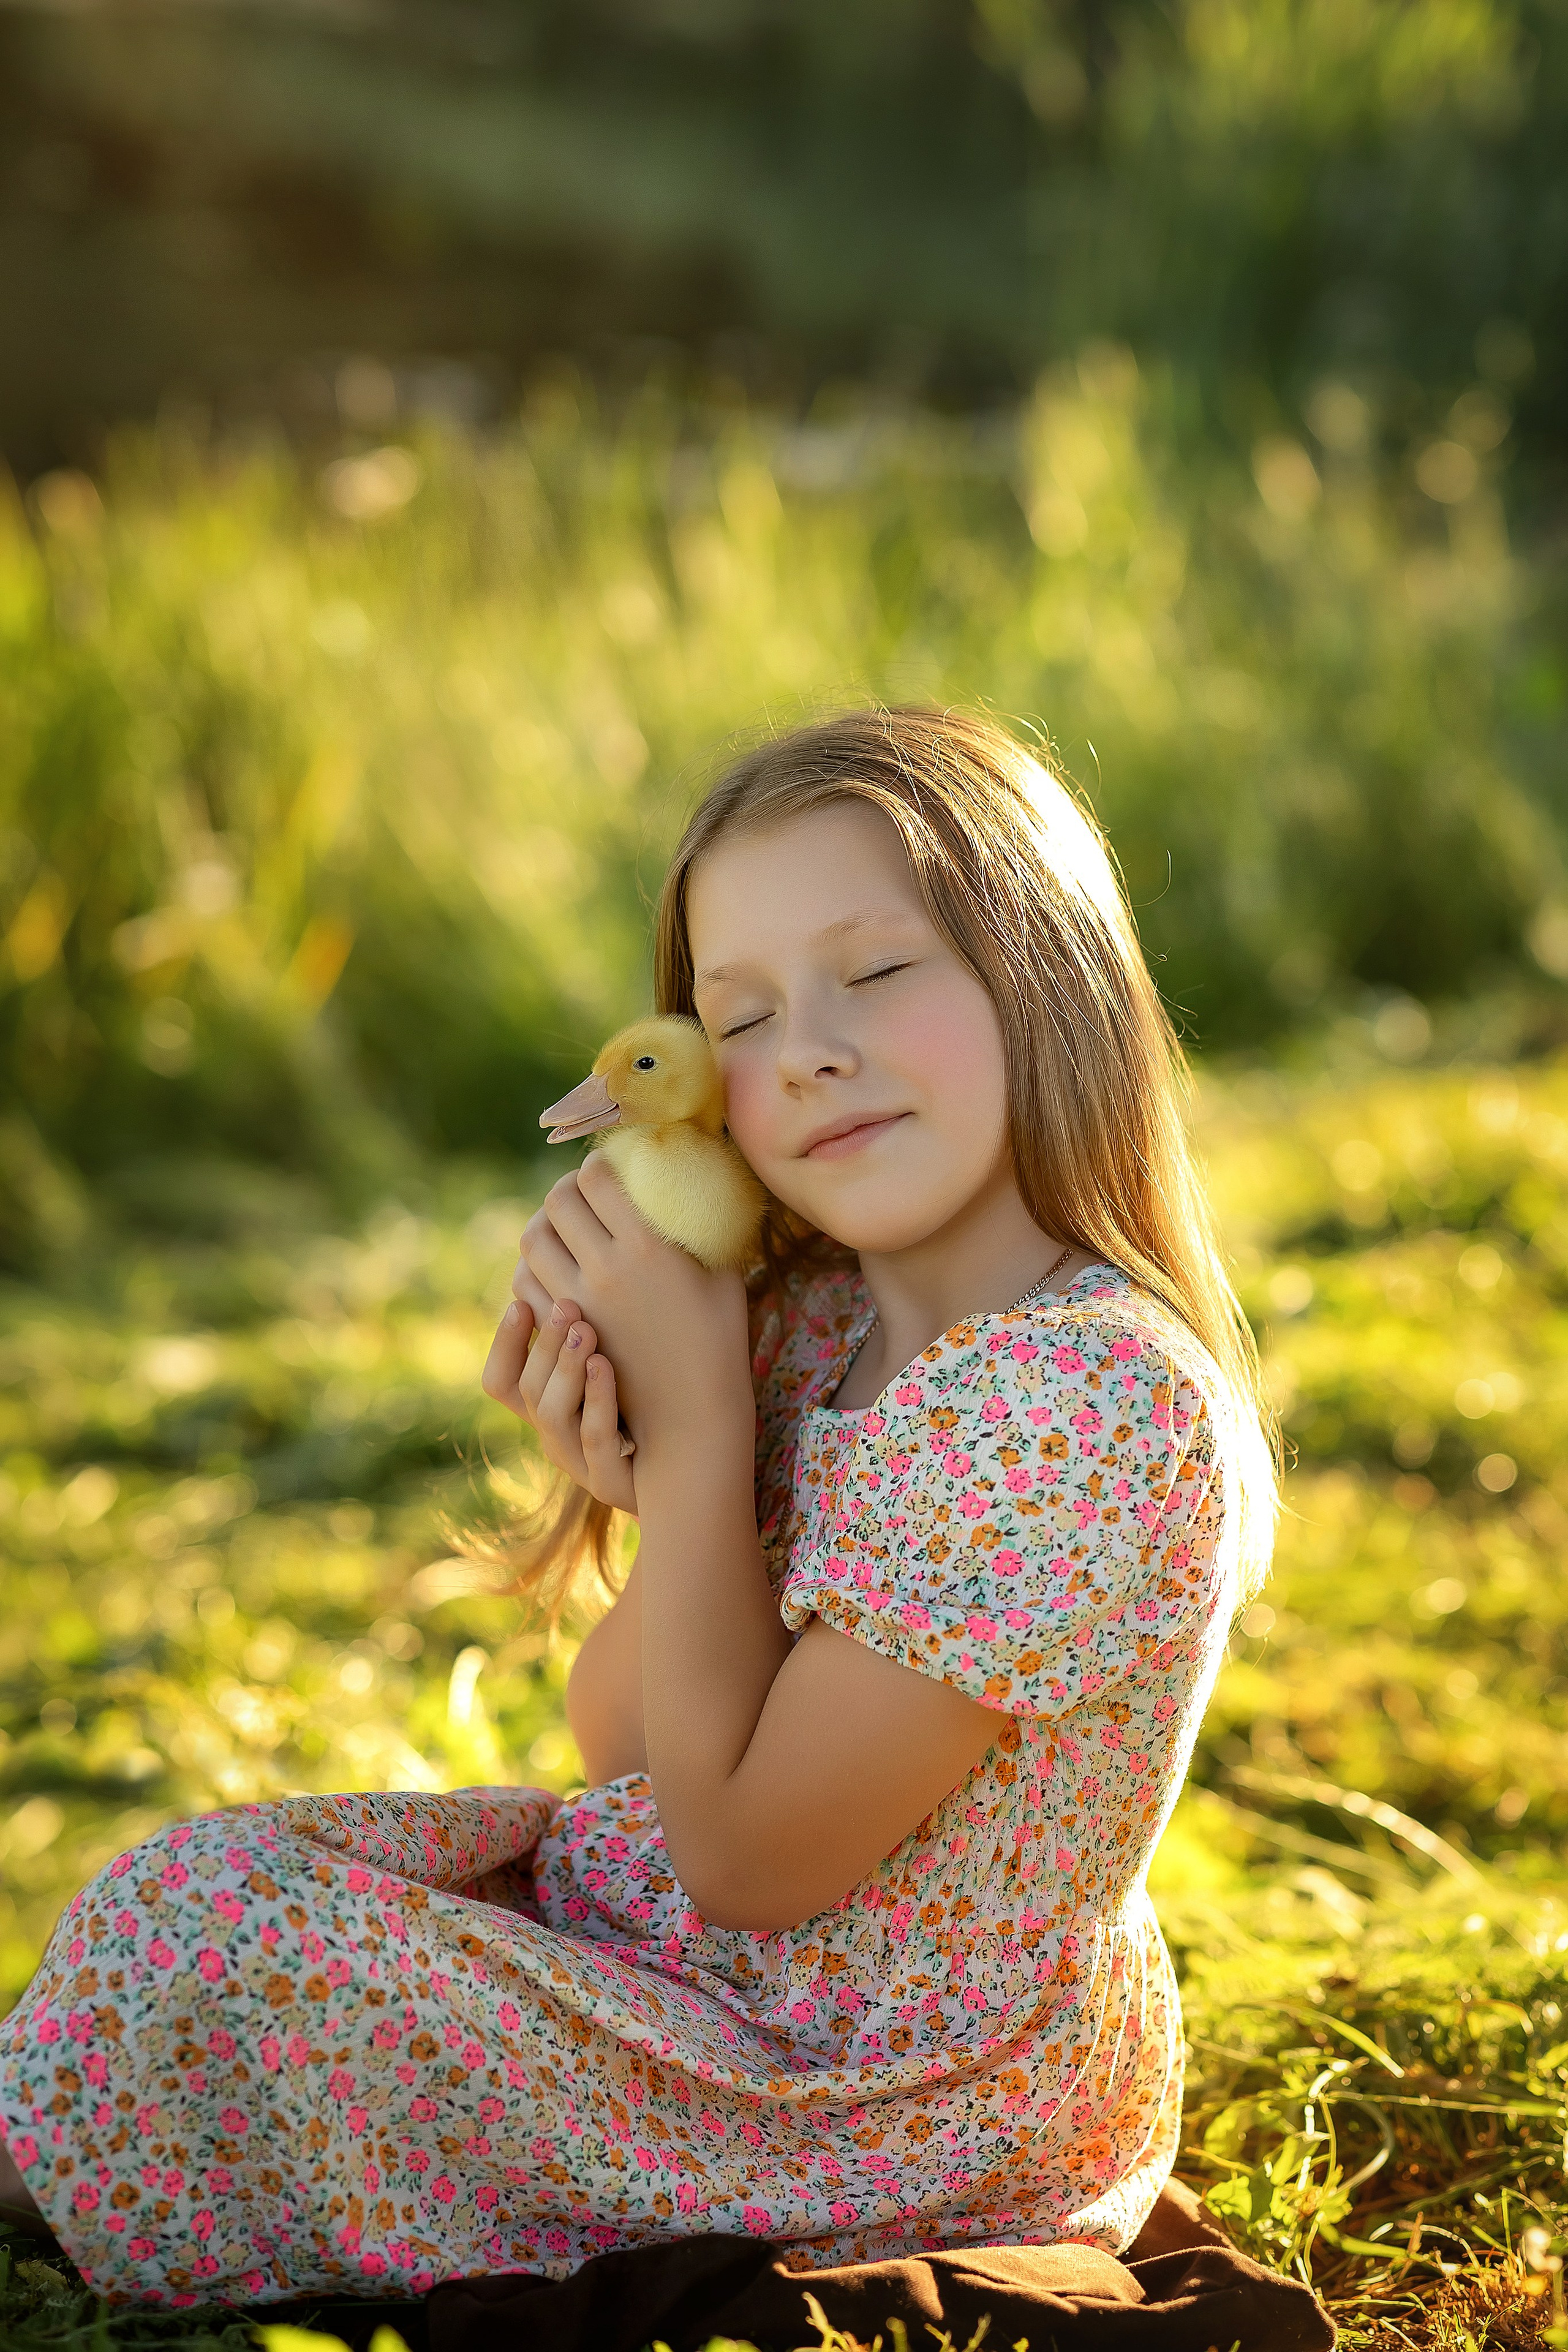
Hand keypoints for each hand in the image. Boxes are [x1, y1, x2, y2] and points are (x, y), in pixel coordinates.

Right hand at [481, 1269, 637, 1513]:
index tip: (520, 1299)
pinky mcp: (610, 1481)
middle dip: (542, 1341)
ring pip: (550, 1413)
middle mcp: (555, 1433)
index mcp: (550, 1406)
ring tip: (585, 1327)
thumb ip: (601, 1326)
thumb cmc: (658, 1410)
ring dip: (564, 1366)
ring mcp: (578, 1460)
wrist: (697, 1478)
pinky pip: (594, 1440)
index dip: (504, 1342)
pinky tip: (607, 1365)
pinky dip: (596, 1400)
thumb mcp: (623, 1365)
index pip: (501, 1378)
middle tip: (567, 1303)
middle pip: (525, 1388)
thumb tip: (593, 1259)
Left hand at [513, 1156, 753, 1464]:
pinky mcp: (560, 1334)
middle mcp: (605, 1270)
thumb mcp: (723, 1272)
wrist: (691, 1414)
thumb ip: (703, 1224)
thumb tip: (698, 1177)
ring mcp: (576, 1304)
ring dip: (543, 1225)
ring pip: (532, 1242)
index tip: (606, 1168)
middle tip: (579, 1191)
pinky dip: (532, 1268)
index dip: (596, 1165)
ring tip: (561, 1225)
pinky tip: (553, 1267)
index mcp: (648, 1247)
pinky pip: (524, 1286)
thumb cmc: (719, 1338)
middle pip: (557, 1203)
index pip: (596, 1179)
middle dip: (565, 1189)